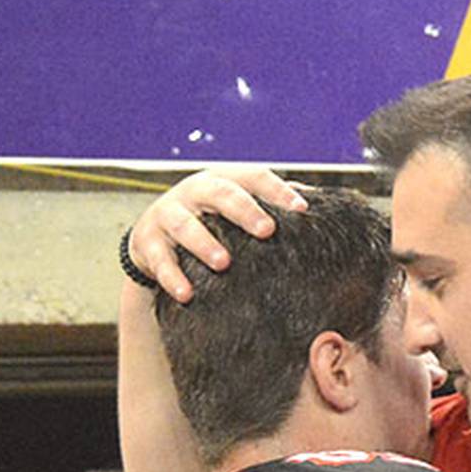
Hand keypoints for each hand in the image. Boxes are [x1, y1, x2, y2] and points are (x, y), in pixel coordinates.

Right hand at [127, 165, 309, 298]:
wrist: (154, 234)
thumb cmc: (211, 219)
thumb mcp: (236, 207)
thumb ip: (271, 203)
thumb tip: (324, 205)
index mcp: (224, 180)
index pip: (254, 178)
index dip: (277, 191)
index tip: (302, 209)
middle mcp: (195, 192)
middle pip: (221, 194)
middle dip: (244, 211)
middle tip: (267, 230)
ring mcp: (168, 214)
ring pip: (186, 225)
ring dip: (205, 243)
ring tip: (223, 263)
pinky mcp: (146, 240)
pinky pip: (159, 259)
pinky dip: (172, 276)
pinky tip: (187, 294)